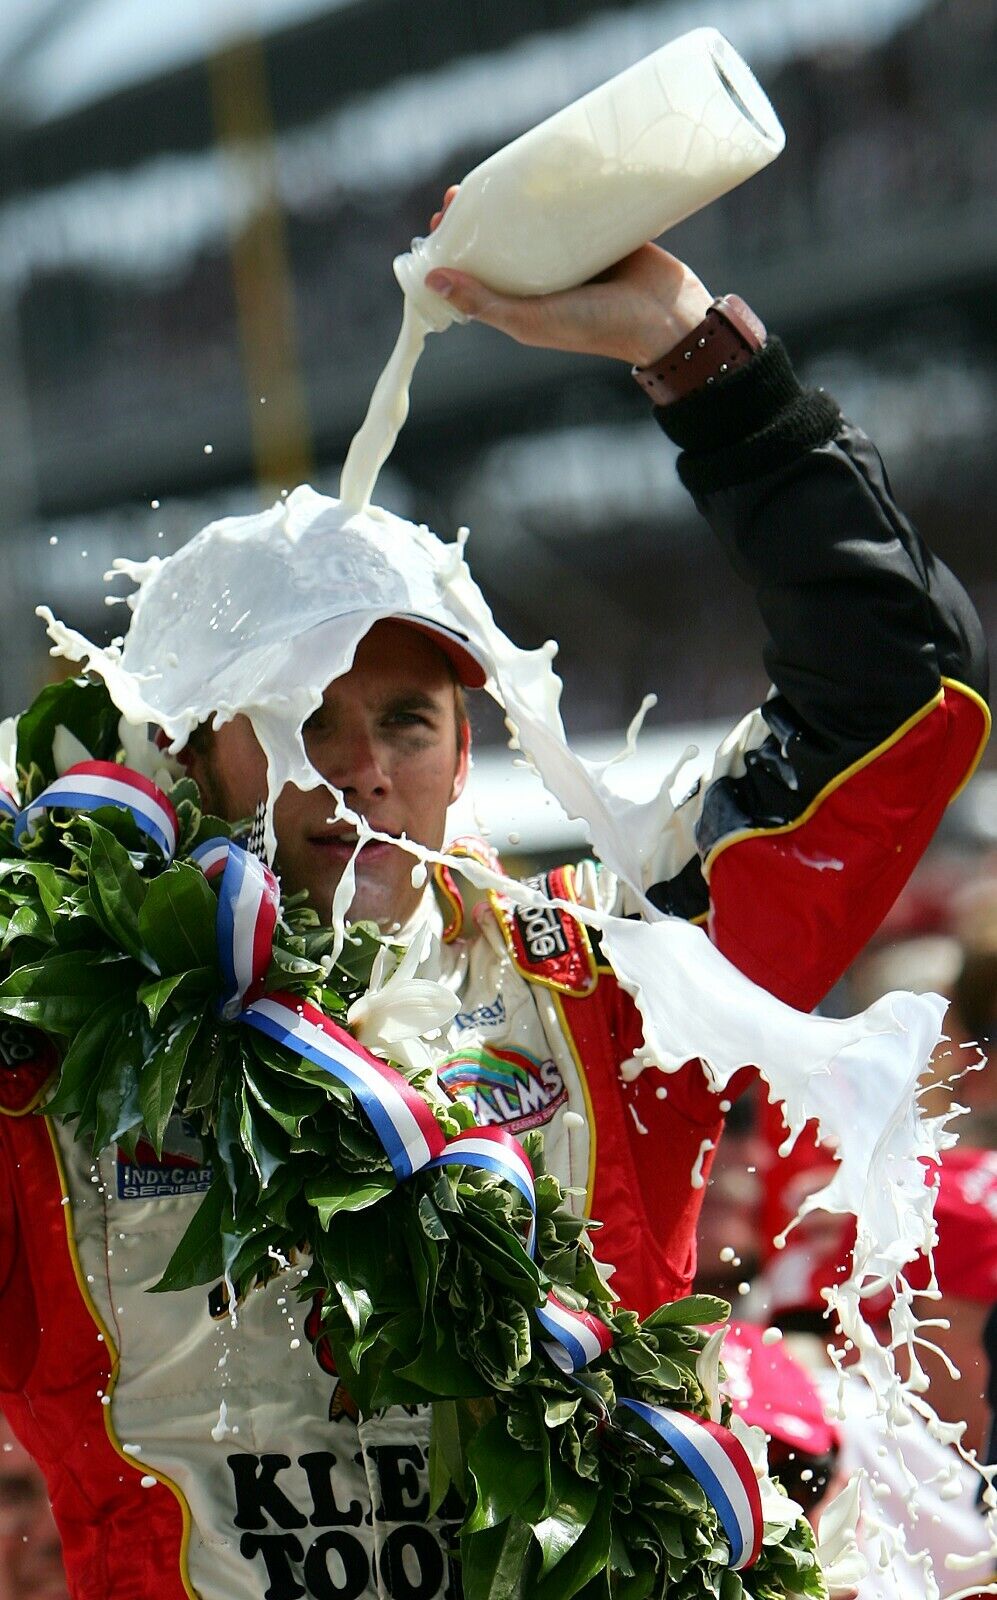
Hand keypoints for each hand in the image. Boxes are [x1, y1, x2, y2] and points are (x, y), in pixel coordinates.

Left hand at [424, 186, 712, 368]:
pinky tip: (535, 163)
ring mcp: (570, 252)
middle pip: (499, 241)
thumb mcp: (533, 319)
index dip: (454, 249)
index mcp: (523, 303)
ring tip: (487, 175)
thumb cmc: (598, 327)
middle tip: (458, 193)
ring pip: (531, 219)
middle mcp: (542, 278)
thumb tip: (431, 279)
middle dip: (475, 216)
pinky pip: (569, 204)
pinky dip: (553, 186)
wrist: (666, 317)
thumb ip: (485, 303)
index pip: (477, 273)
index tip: (440, 222)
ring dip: (507, 197)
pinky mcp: (599, 229)